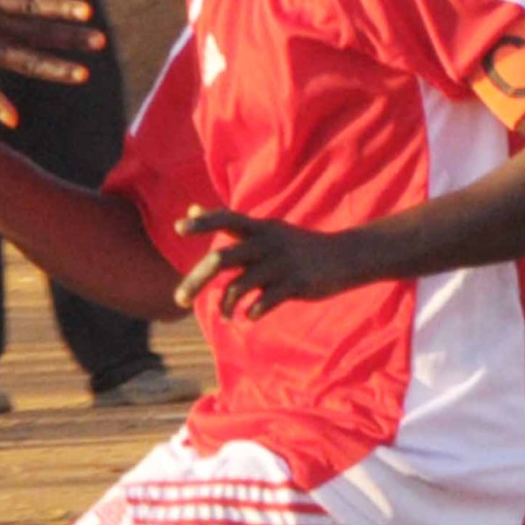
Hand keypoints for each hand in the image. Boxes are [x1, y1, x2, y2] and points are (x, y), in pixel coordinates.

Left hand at [174, 207, 371, 318]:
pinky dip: (251, 312)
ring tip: (226, 315)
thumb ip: (227, 224)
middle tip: (178, 300)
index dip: (203, 223)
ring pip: (239, 286)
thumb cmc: (294, 245)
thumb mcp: (264, 229)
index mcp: (258, 228)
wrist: (346, 256)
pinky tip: (249, 315)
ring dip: (226, 305)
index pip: (226, 219)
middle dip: (195, 280)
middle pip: (221, 259)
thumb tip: (189, 209)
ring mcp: (281, 263)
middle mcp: (266, 242)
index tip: (178, 229)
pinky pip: (263, 302)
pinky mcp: (296, 284)